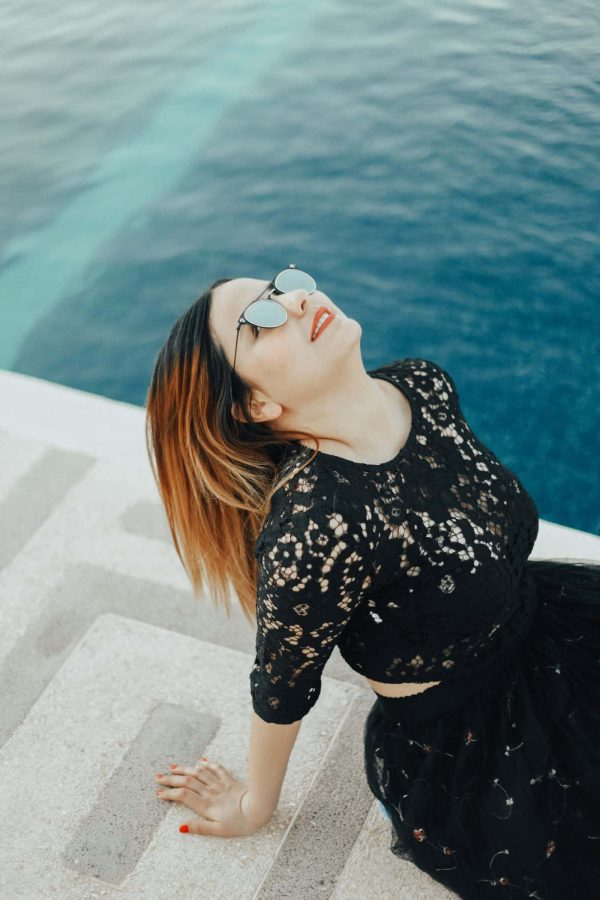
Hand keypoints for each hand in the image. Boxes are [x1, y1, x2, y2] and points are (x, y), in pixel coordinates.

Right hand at [153, 757, 271, 836]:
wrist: (260, 807)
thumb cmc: (241, 823)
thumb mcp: (219, 831)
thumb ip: (200, 828)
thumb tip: (181, 827)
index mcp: (207, 806)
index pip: (183, 796)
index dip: (170, 793)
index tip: (158, 792)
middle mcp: (211, 792)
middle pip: (187, 782)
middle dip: (171, 778)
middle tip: (158, 777)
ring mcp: (220, 784)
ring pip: (199, 773)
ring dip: (185, 769)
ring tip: (173, 766)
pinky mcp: (230, 780)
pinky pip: (217, 769)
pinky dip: (208, 764)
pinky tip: (201, 761)